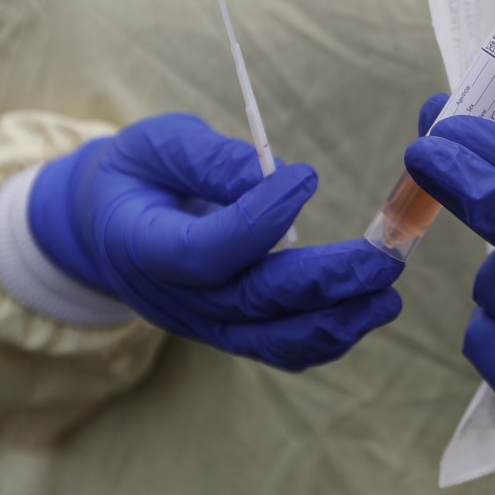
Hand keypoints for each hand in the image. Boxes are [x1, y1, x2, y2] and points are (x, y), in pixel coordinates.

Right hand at [28, 113, 402, 370]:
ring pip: (275, 341)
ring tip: (387, 296)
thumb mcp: (156, 145)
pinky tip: (365, 311)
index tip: (306, 179)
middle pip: (256, 302)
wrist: (106, 229)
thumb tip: (269, 176)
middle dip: (327, 282)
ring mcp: (204, 324)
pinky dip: (327, 337)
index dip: (257, 220)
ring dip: (338, 321)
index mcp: (144, 247)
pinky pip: (280, 348)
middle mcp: (176, 299)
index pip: (206, 251)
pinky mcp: (229, 333)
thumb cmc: (137, 175)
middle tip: (383, 257)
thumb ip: (206, 160)